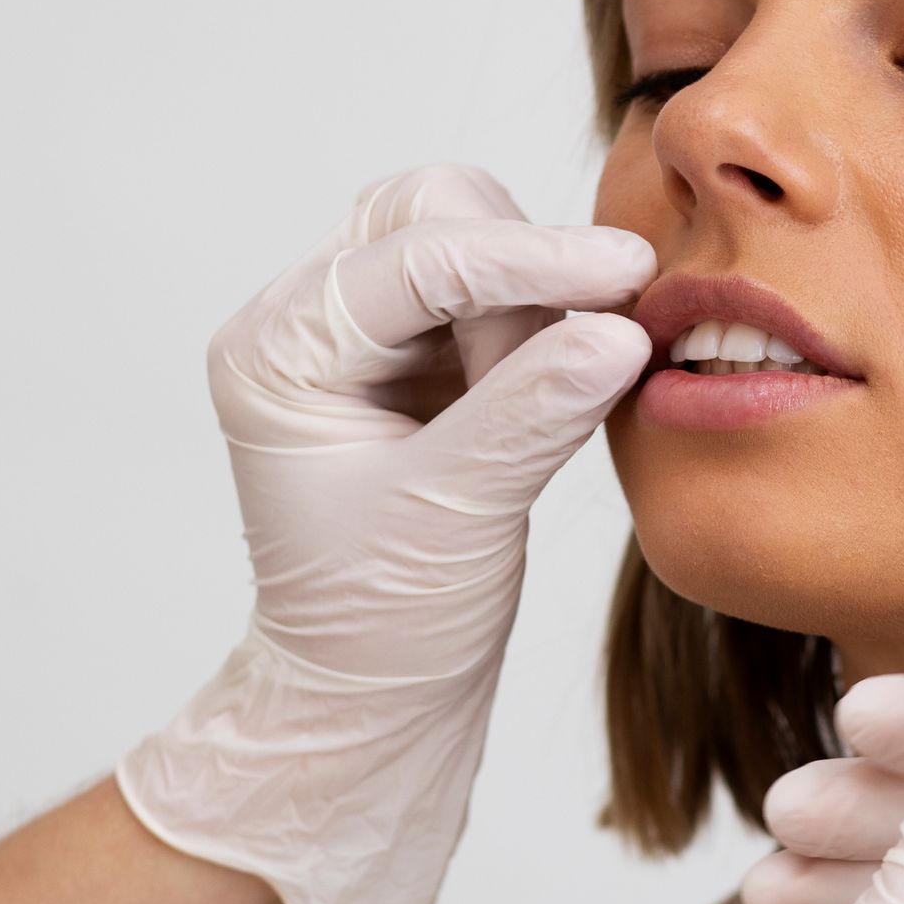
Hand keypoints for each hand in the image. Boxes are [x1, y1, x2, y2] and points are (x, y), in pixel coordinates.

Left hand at [119, 165, 652, 903]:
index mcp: (277, 355)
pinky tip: (558, 384)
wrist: (369, 691)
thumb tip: (621, 329)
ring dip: (531, 298)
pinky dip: (537, 321)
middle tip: (571, 364)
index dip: (527, 260)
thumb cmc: (383, 624)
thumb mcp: (457, 518)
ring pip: (465, 237)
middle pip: (428, 212)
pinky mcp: (410, 352)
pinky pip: (489, 289)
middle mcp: (301, 323)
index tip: (626, 272)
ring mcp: (356, 332)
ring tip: (545, 400)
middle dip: (518, 271)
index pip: (411, 262)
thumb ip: (532, 414)